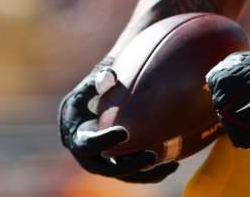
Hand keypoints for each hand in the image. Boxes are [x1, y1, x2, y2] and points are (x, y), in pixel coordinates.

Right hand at [59, 60, 178, 182]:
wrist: (99, 99)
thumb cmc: (97, 84)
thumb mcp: (95, 79)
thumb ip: (100, 77)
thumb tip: (110, 76)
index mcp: (75, 132)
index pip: (86, 144)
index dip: (103, 141)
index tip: (125, 132)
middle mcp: (86, 152)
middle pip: (105, 168)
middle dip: (128, 165)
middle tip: (152, 156)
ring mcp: (101, 160)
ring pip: (122, 174)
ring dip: (144, 173)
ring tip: (171, 165)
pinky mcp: (116, 163)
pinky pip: (132, 173)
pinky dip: (151, 172)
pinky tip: (173, 164)